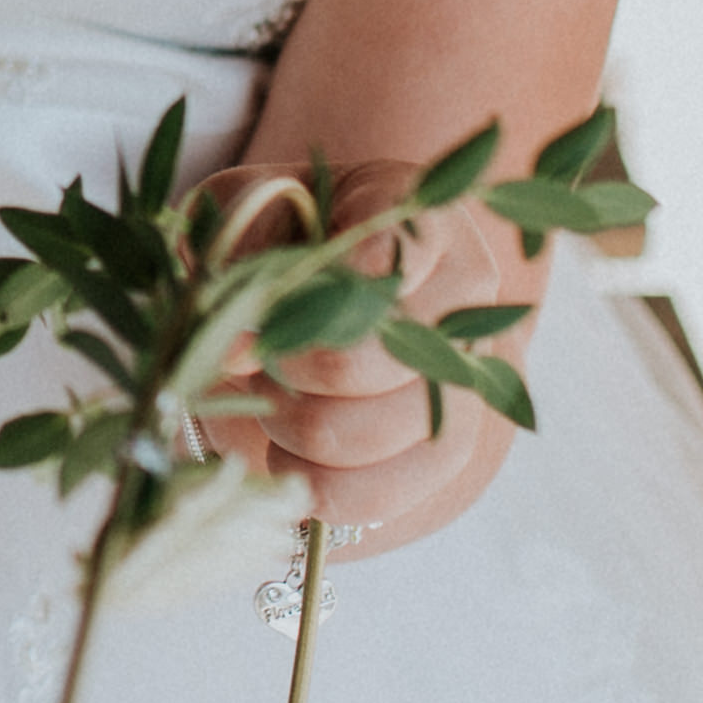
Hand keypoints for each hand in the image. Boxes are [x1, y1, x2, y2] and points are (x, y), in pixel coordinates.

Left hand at [223, 186, 536, 556]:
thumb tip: (235, 342)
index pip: (393, 250)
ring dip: (297, 433)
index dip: (317, 291)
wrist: (345, 301)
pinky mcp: (452, 451)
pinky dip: (321, 492)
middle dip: (286, 373)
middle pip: (365, 360)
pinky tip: (291, 466)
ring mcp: (467, 380)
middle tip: (258, 364)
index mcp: (423, 220)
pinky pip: (386, 493)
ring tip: (272, 411)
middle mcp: (464, 299)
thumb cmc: (293, 242)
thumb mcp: (255, 210)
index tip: (263, 311)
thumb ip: (239, 241)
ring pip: (370, 434)